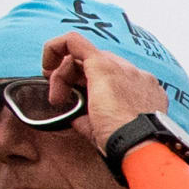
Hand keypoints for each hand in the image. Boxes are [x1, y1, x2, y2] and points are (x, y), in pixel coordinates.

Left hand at [40, 33, 174, 145]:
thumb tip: (74, 117)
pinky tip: (47, 69)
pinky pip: (73, 42)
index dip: (86, 81)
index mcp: (142, 91)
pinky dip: (55, 49)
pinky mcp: (103, 66)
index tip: (73, 95)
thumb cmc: (128, 146)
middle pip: (95, 64)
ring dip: (62, 76)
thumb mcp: (108, 132)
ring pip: (83, 56)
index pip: (110, 76)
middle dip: (72, 79)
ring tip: (57, 99)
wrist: (141, 146)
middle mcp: (135, 75)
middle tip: (60, 100)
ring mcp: (122, 68)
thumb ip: (91, 120)